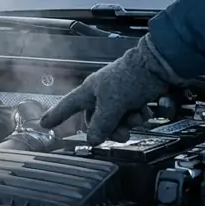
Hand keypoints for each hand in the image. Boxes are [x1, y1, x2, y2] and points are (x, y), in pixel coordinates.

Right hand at [40, 34, 181, 143]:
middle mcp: (101, 94)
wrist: (159, 65)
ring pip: (116, 119)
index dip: (56, 116)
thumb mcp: (113, 104)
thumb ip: (101, 124)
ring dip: (128, 122)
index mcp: (89, 91)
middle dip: (110, 129)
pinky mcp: (133, 96)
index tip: (45, 124)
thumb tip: (92, 139)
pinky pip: (131, 114)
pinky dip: (138, 115)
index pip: (67, 106)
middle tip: (121, 134)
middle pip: (96, 120)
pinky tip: (144, 109)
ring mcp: (118, 95)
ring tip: (136, 117)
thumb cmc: (131, 77)